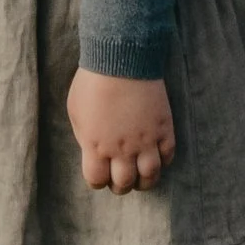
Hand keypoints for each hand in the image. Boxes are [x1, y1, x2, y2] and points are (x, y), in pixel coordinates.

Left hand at [67, 69, 176, 192]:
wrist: (122, 59)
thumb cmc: (93, 82)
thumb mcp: (76, 112)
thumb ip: (85, 137)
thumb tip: (93, 151)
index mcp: (95, 146)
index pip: (97, 181)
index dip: (98, 181)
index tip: (100, 173)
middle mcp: (121, 149)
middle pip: (124, 183)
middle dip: (121, 185)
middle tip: (121, 177)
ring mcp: (145, 140)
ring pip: (150, 176)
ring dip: (145, 180)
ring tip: (141, 174)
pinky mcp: (163, 129)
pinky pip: (168, 156)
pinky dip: (163, 161)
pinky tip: (156, 155)